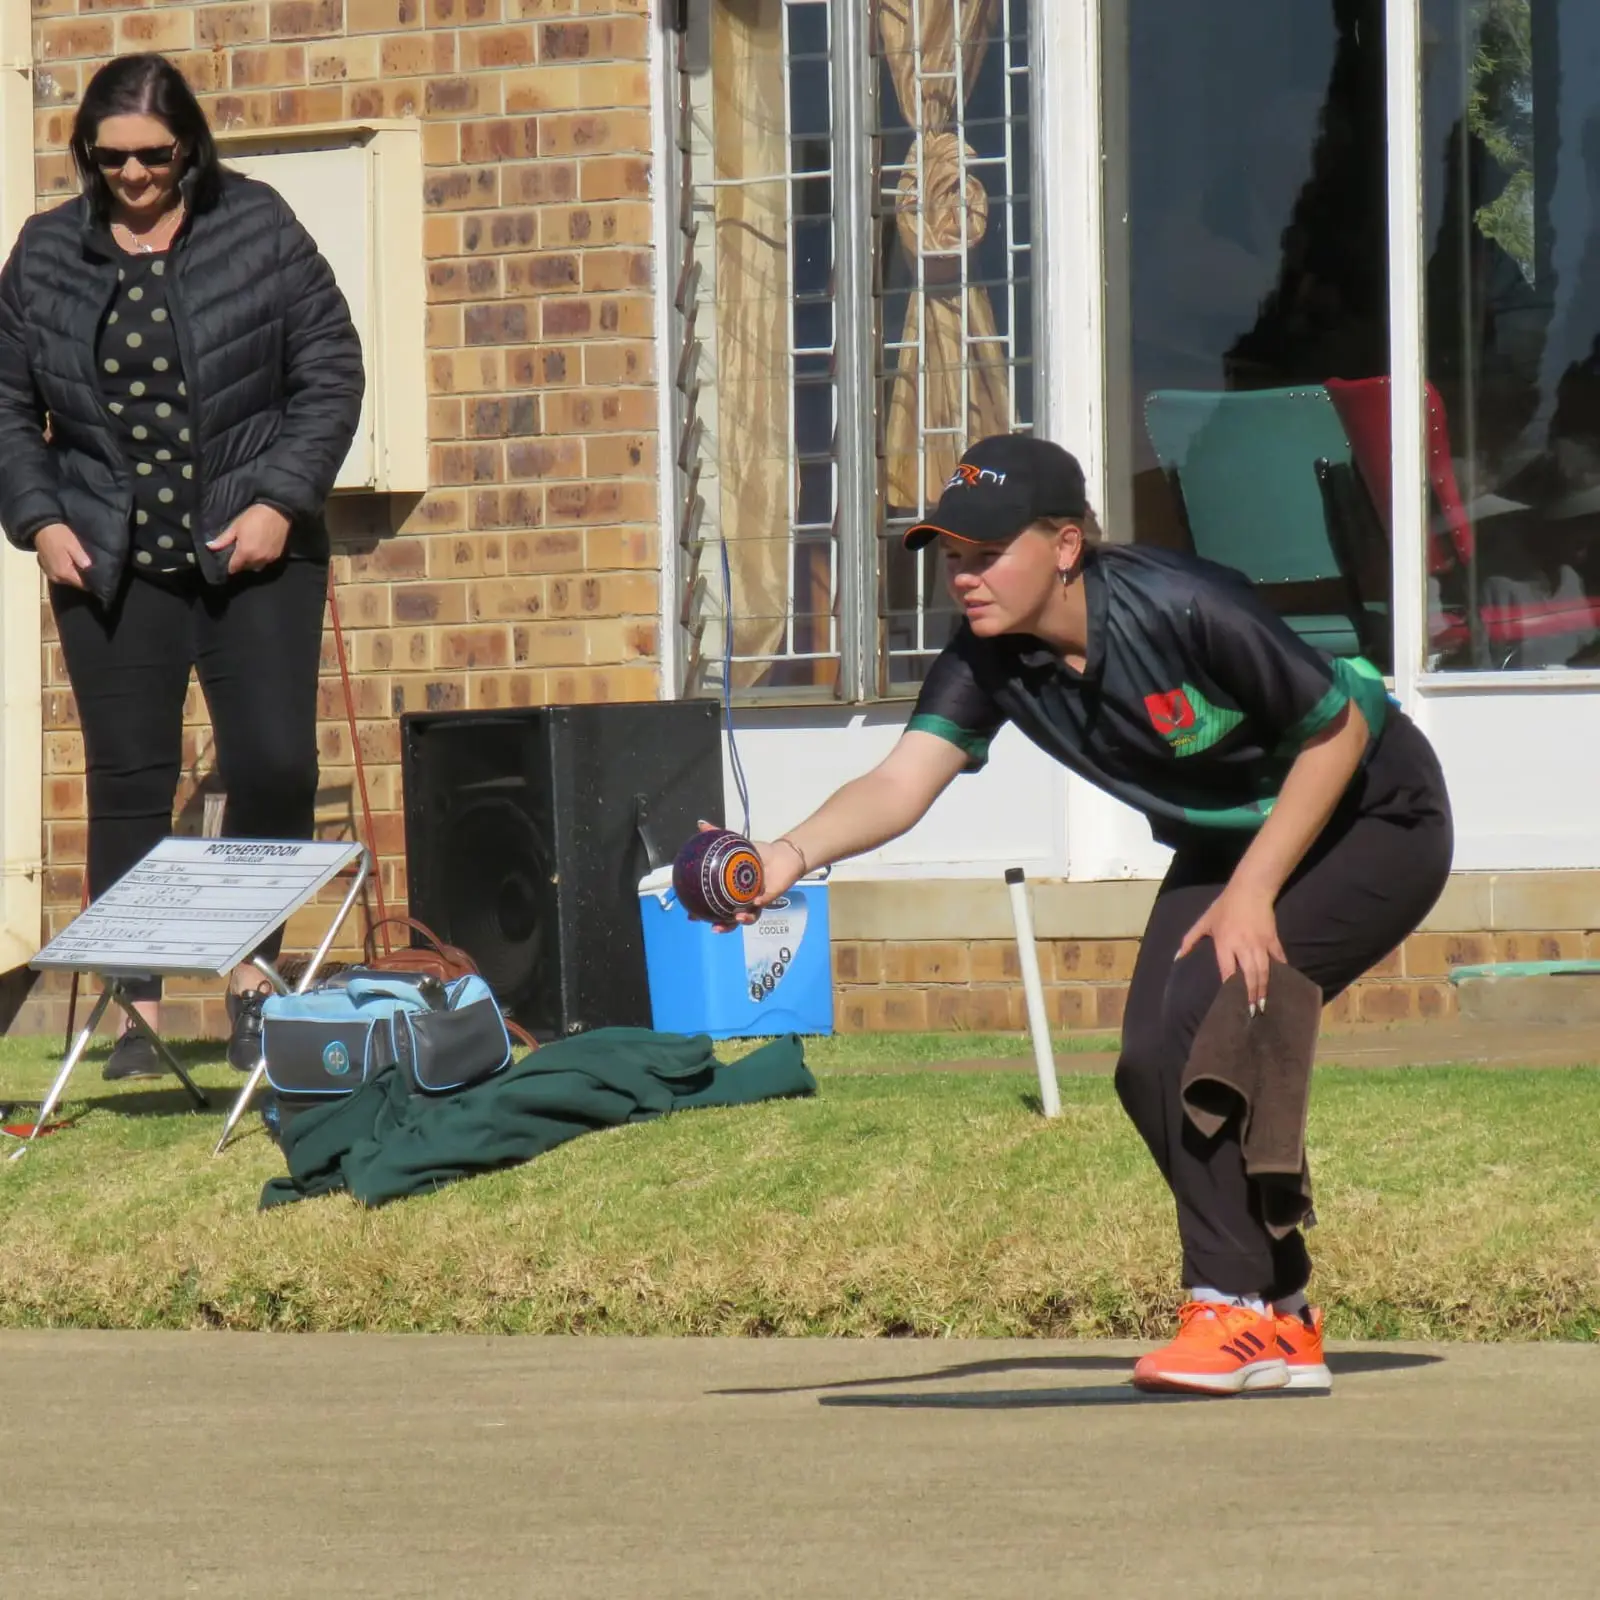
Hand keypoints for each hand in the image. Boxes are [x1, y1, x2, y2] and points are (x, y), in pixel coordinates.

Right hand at [35, 523, 91, 588]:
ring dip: (74, 574)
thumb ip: (82, 559)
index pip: (82, 585)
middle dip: (82, 577)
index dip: (91, 581)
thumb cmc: (59, 536)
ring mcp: (50, 574)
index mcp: (64, 573)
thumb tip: (91, 570)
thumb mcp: (74, 545)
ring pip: (67, 580)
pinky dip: (65, 571)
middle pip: (74, 583)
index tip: (98, 575)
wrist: (40, 528)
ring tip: (80, 564)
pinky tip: (69, 562)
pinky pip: (60, 575)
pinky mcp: (46, 570)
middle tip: (89, 568)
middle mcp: (56, 578)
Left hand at [207, 503, 290, 573]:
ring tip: (250, 552)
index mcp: (245, 552)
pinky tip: (260, 549)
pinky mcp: (277, 556)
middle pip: (245, 568)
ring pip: (256, 566)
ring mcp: (268, 559)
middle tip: (238, 552)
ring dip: (251, 562)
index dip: (229, 565)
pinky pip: (265, 562)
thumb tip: (209, 546)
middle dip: (240, 562)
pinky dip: (261, 559)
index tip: (227, 559)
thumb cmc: (254, 517)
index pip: (234, 567)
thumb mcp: (235, 526)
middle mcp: (257, 559)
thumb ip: (223, 540)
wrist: (277, 512)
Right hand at [700, 820, 804, 933]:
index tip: (691, 916)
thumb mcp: (737, 844)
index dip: (704, 913)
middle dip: (722, 925)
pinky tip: (754, 903)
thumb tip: (701, 824)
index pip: (716, 905)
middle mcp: (745, 900)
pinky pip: (763, 904)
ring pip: (749, 917)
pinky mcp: (771, 897)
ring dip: (741, 921)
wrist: (783, 854)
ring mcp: (758, 901)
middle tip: (712, 926)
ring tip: (735, 919)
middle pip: (731, 918)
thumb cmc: (760, 853)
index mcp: (733, 891)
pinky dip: (758, 904)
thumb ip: (719, 835)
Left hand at [1175, 887, 1286, 1011]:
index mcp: (1225, 943)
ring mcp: (1260, 944)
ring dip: (1264, 988)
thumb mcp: (1205, 921)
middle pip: (1249, 975)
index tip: (1230, 1001)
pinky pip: (1278, 958)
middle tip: (1252, 1011)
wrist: (1250, 889)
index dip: (1229, 986)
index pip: (1227, 970)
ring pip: (1263, 970)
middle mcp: (1243, 946)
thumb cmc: (1224, 906)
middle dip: (1250, 994)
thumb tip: (1177, 957)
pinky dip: (1280, 970)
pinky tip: (1281, 983)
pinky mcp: (1272, 939)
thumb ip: (1190, 939)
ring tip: (1263, 1003)